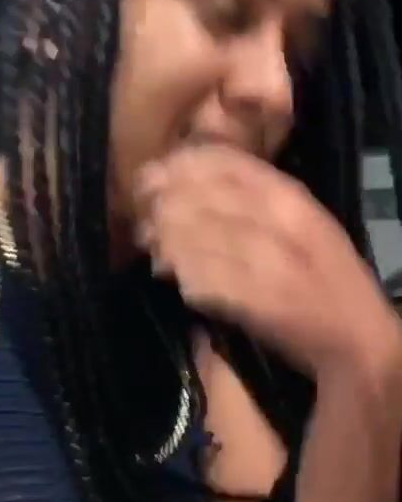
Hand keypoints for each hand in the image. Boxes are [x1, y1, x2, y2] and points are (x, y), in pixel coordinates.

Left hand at [134, 144, 401, 378]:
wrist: (355, 336)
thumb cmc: (326, 278)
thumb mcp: (303, 224)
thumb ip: (255, 201)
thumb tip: (189, 186)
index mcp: (294, 199)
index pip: (226, 165)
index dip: (181, 166)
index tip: (153, 175)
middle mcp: (281, 223)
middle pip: (203, 201)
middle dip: (164, 209)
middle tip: (146, 223)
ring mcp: (270, 262)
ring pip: (198, 241)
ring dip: (169, 247)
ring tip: (158, 256)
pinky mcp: (259, 301)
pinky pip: (207, 282)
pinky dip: (187, 281)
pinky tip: (180, 284)